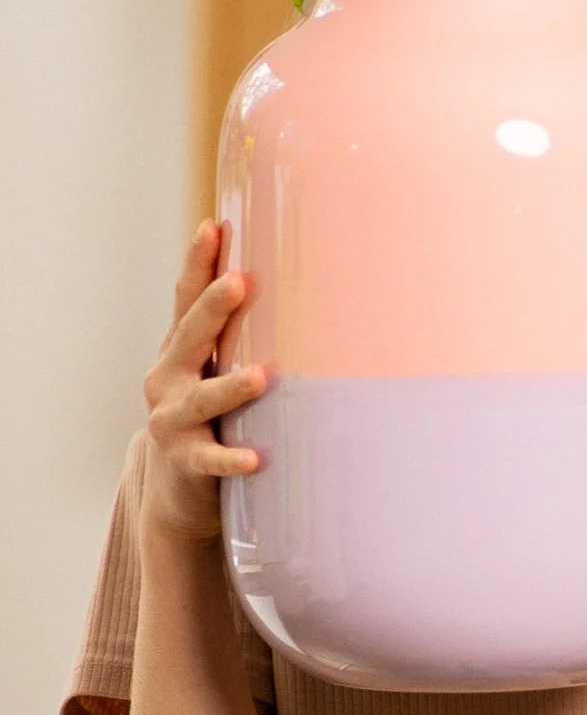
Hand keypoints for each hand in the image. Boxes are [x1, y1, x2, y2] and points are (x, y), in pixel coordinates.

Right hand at [142, 222, 265, 545]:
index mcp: (179, 350)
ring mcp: (173, 419)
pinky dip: (233, 458)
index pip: (186, 300)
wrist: (177, 487)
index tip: (213, 226)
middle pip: (191, 337)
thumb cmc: (210, 415)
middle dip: (213, 308)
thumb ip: (236, 334)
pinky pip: (212, 458)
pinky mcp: (187, 460)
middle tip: (240, 281)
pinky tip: (256, 458)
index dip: (198, 263)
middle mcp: (169, 378)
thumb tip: (289, 279)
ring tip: (262, 376)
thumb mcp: (214, 369)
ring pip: (204, 398)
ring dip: (232, 386)